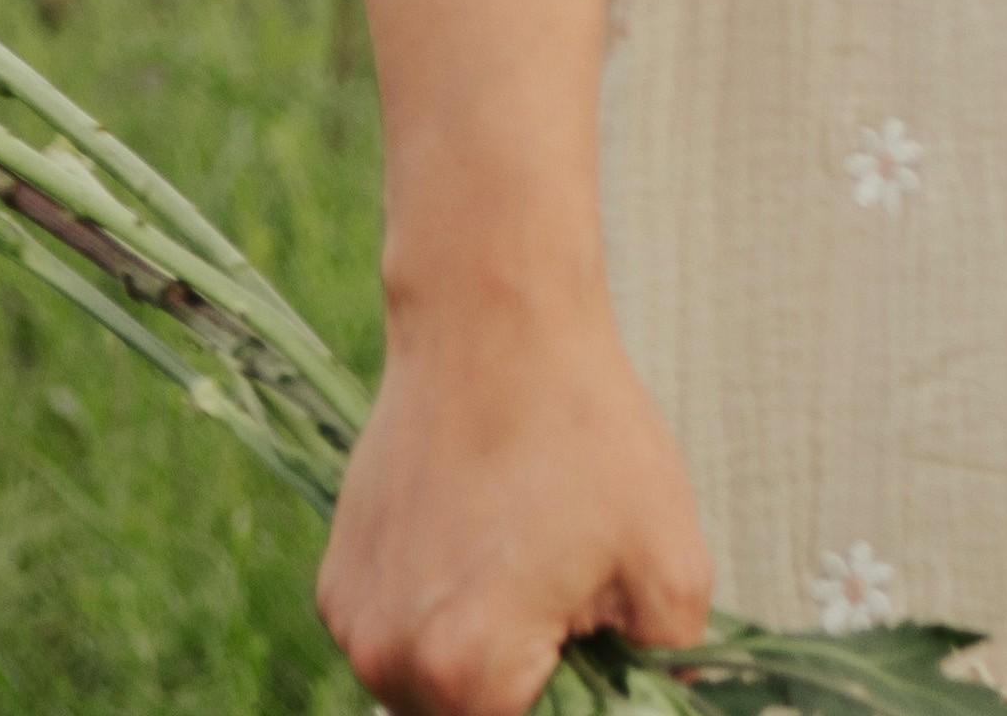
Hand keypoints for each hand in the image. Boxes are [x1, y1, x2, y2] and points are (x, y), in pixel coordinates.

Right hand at [321, 279, 708, 715]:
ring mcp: (352, 620)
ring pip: (432, 679)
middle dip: (528, 675)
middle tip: (569, 590)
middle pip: (471, 713)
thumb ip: (670, 657)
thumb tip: (665, 697)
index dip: (575, 695)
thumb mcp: (670, 556)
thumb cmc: (584, 434)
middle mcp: (388, 659)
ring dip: (480, 646)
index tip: (592, 642)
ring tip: (524, 552)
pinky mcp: (336, 580)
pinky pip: (399, 631)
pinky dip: (441, 607)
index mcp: (467, 668)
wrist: (491, 328)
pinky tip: (482, 533)